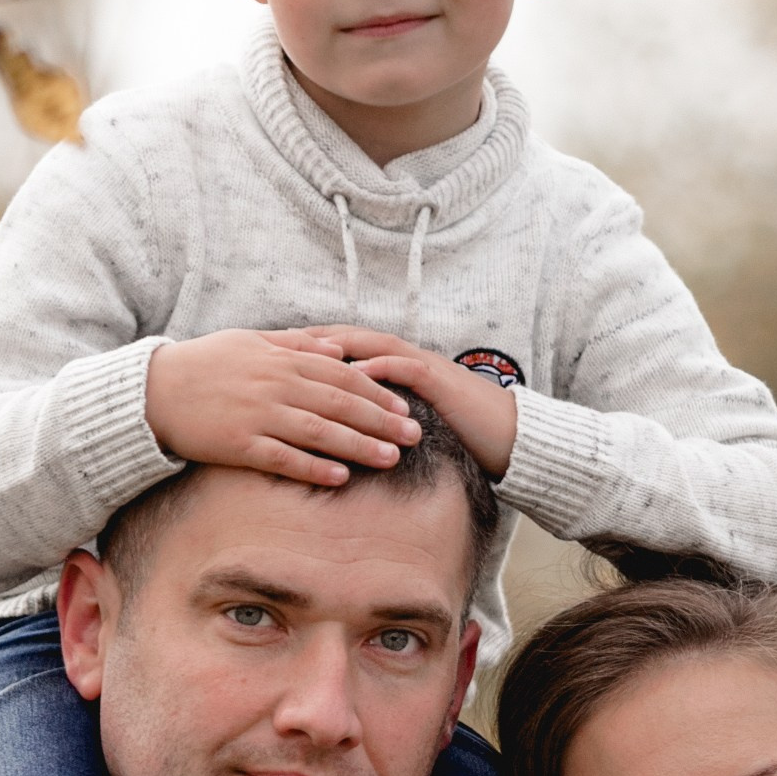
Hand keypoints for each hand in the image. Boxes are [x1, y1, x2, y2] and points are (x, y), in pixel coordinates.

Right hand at [144, 328, 423, 483]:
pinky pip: (282, 458)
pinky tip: (340, 478)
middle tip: (415, 437)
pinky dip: (312, 467)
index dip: (376, 392)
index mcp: (280, 358)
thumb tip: (337, 347)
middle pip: (339, 403)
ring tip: (390, 460)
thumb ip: (295, 343)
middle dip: (381, 421)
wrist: (150, 391)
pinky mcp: (237, 444)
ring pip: (318, 431)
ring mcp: (256, 414)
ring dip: (358, 446)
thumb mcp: (249, 341)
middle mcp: (274, 384)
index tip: (404, 407)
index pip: (341, 374)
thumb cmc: (203, 365)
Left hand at [288, 326, 519, 476]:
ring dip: (337, 346)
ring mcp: (419, 365)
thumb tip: (332, 434)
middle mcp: (400, 358)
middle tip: (273, 344)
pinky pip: (402, 366)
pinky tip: (353, 371)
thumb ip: (372, 420)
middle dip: (309, 341)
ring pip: (370, 344)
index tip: (269, 354)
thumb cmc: (455, 435)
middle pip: (346, 339)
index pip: (340, 349)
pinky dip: (377, 366)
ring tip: (302, 350)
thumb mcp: (402, 425)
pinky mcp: (437, 380)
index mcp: (390, 366)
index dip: (305, 350)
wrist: (507, 436)